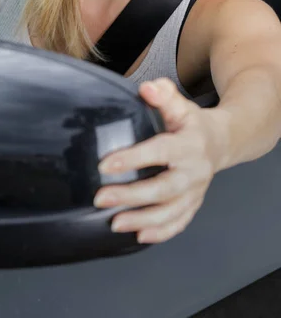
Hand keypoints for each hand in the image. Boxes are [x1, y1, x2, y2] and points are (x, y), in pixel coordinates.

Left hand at [93, 78, 222, 243]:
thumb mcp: (180, 104)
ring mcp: (195, 191)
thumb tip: (146, 88)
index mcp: (189, 144)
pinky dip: (160, 232)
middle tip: (101, 198)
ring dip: (141, 220)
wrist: (222, 142)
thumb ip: (163, 94)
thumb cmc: (192, 123)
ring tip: (114, 223)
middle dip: (131, 196)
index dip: (133, 159)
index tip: (105, 165)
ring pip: (170, 212)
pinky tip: (138, 235)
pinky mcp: (193, 204)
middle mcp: (194, 171)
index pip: (159, 152)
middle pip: (163, 189)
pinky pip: (179, 222)